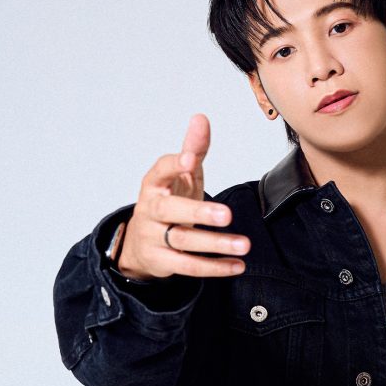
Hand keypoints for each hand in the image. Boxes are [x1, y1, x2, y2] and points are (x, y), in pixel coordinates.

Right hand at [117, 113, 249, 279]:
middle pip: (170, 210)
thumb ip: (193, 150)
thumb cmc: (168, 201)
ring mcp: (152, 236)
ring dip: (215, 244)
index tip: (192, 160)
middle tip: (227, 215)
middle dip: (198, 212)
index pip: (161, 170)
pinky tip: (237, 265)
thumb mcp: (180, 176)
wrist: (141, 242)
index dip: (175, 165)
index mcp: (154, 183)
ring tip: (244, 245)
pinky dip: (215, 267)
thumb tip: (201, 118)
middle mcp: (150, 209)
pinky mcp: (161, 261)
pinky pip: (188, 266)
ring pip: (183, 241)